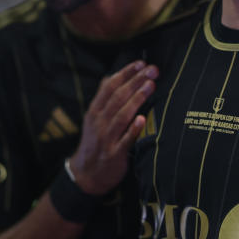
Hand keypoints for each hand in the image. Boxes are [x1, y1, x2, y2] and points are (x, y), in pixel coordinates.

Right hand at [69, 60, 156, 194]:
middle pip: (118, 97)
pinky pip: (124, 141)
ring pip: (121, 115)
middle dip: (135, 82)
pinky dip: (133, 130)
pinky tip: (142, 120)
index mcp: (95, 111)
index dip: (125, 73)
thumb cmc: (95, 141)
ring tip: (150, 86)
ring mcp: (106, 138)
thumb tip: (111, 75)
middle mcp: (99, 122)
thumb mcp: (93, 118)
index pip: (110, 87)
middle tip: (152, 70)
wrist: (86, 174)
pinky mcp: (114, 154)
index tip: (141, 63)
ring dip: (136, 100)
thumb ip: (103, 98)